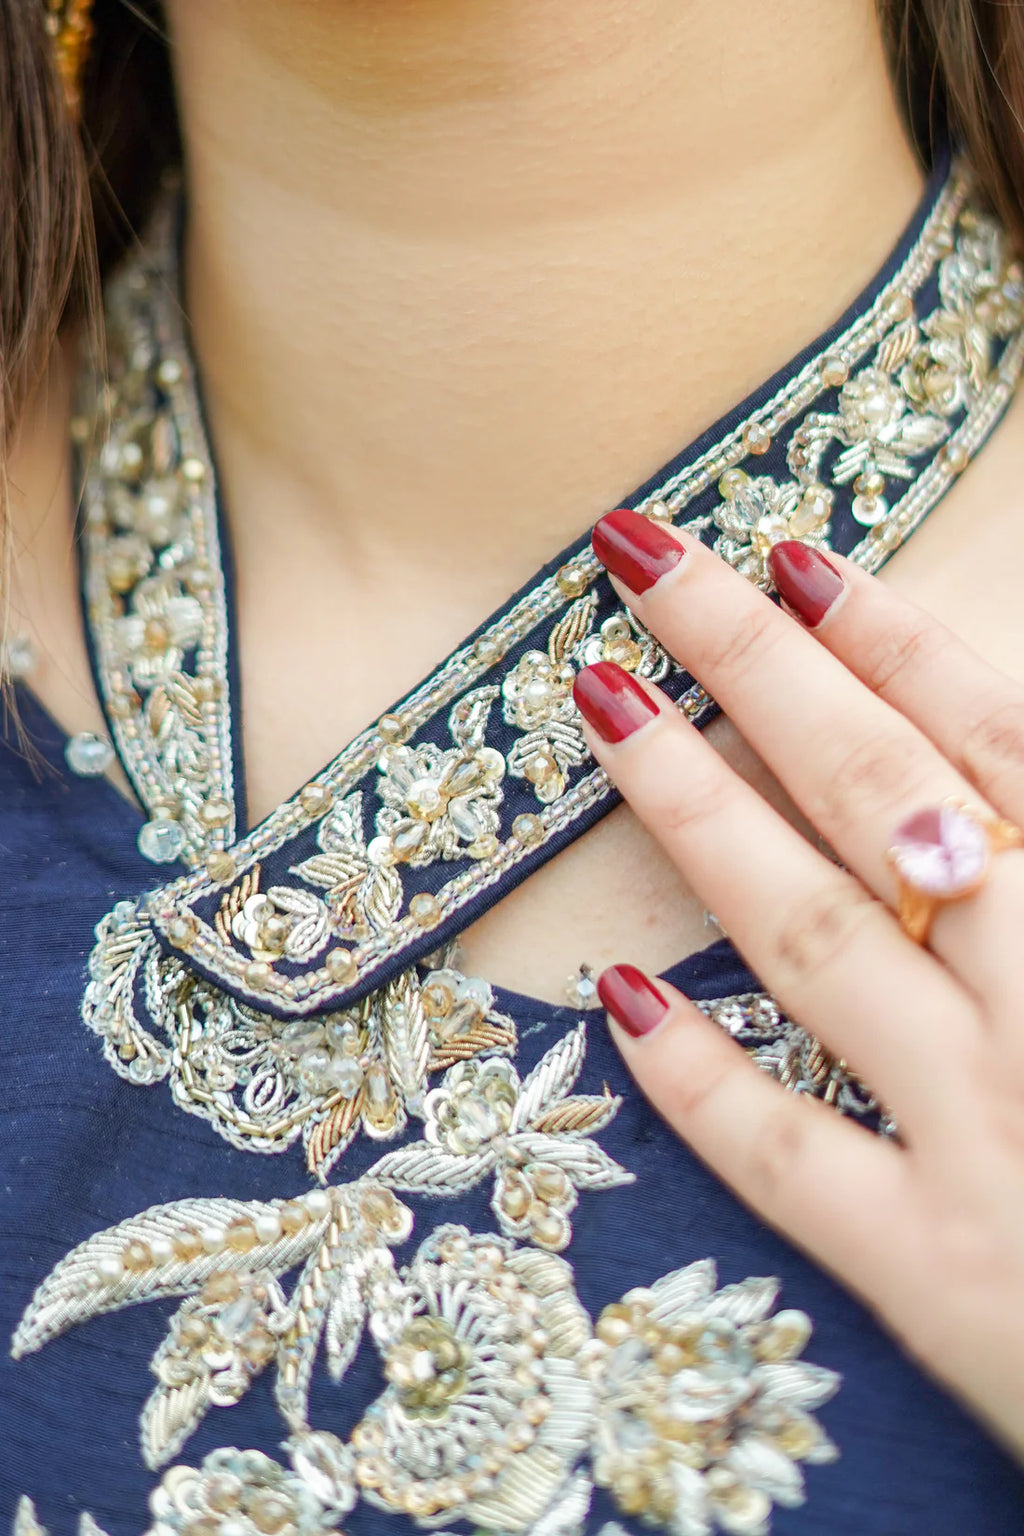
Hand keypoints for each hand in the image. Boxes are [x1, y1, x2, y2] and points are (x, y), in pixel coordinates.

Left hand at [574, 508, 1023, 1459]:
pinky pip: (797, 1165)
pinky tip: (619, 994)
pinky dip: (705, 1082)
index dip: (893, 641)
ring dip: (701, 815)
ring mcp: (989, 1141)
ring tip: (602, 707)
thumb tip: (990, 783)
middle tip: (649, 563)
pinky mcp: (937, 1277)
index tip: (795, 558)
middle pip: (886, 800)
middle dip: (760, 669)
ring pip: (819, 943)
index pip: (998, 744)